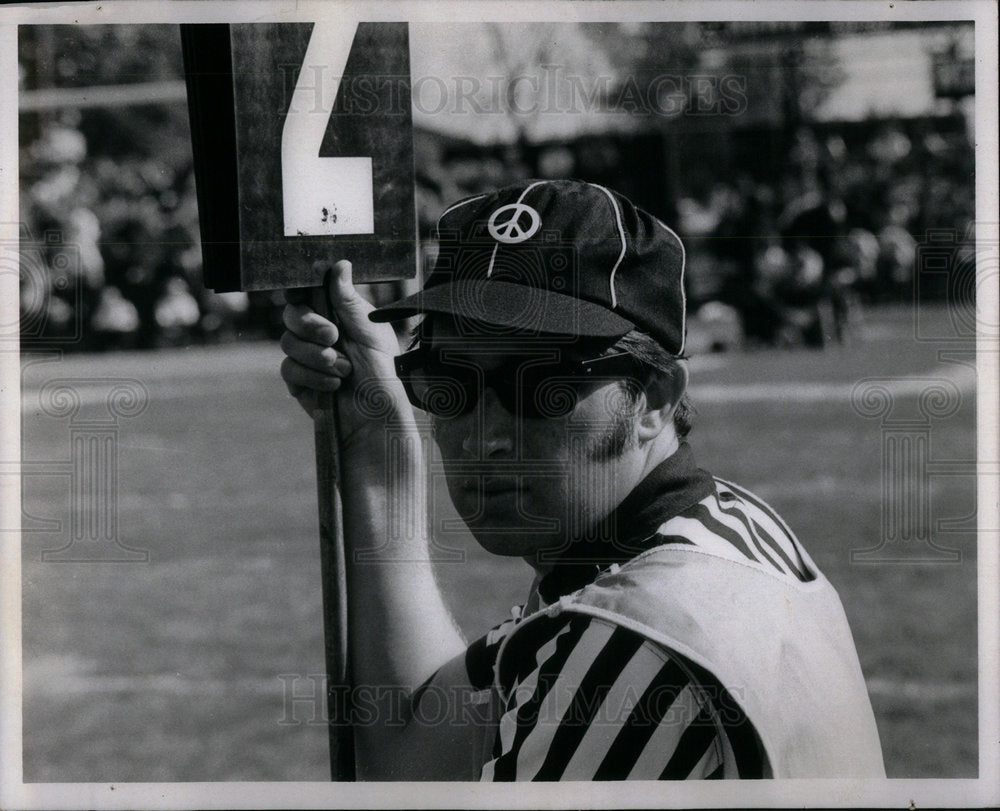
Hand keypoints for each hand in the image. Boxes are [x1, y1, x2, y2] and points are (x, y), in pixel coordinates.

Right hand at [280, 259, 413, 443]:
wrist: (377, 422)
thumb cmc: (383, 377)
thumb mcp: (372, 334)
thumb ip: (349, 302)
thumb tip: (340, 264)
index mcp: (341, 316)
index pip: (311, 293)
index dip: (303, 291)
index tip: (307, 294)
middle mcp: (322, 334)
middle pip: (292, 313)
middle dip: (310, 324)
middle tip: (333, 336)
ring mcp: (308, 358)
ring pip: (288, 342)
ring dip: (316, 356)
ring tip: (344, 370)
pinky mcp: (299, 382)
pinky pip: (288, 369)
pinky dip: (311, 376)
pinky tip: (333, 385)